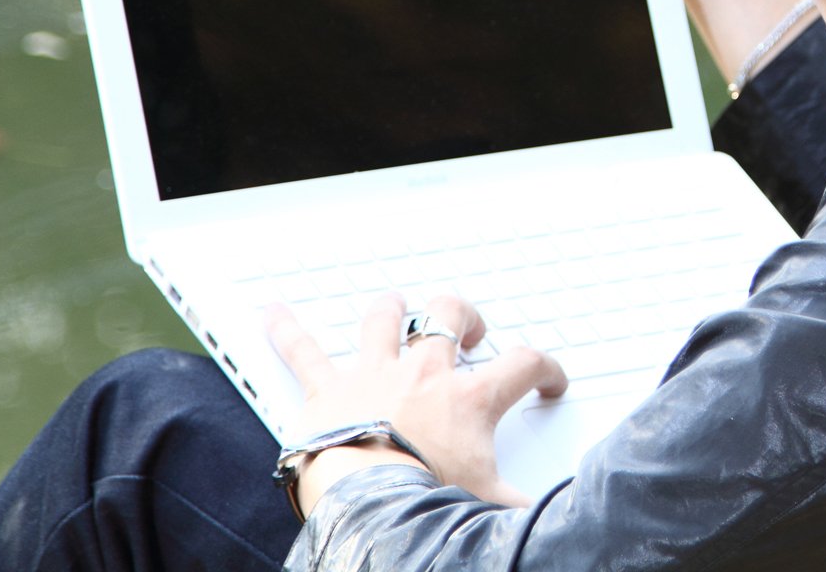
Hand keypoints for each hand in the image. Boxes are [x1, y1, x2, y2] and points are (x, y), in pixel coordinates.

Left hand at [267, 292, 566, 514]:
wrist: (364, 503)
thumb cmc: (423, 498)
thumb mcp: (490, 505)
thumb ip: (527, 509)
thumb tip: (552, 519)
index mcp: (469, 398)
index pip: (525, 364)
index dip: (545, 368)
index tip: (548, 381)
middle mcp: (424, 374)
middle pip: (450, 315)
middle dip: (463, 316)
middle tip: (469, 332)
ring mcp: (375, 375)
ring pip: (385, 318)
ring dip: (392, 309)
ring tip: (396, 305)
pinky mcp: (329, 390)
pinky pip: (304, 351)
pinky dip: (287, 331)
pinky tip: (273, 313)